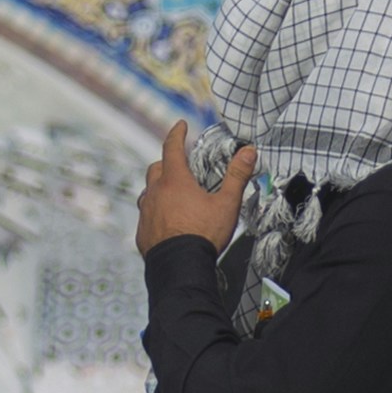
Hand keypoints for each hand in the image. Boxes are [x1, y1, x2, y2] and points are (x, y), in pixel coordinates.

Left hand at [136, 119, 256, 257]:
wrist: (179, 267)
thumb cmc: (203, 234)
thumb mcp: (227, 204)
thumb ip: (237, 176)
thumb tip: (249, 151)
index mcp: (175, 181)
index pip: (172, 147)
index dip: (176, 133)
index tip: (180, 125)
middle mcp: (155, 192)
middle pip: (156, 168)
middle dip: (167, 163)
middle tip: (180, 166)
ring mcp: (145, 212)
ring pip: (148, 192)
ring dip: (159, 189)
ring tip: (173, 195)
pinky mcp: (142, 232)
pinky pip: (146, 215)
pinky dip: (155, 212)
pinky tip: (167, 221)